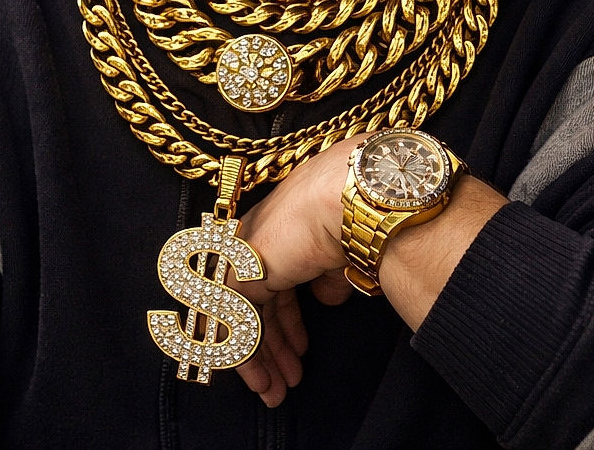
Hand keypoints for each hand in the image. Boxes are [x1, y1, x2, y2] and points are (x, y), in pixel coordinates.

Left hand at [230, 135, 507, 405]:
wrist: (349, 201)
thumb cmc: (360, 218)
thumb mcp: (345, 255)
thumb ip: (330, 278)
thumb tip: (326, 298)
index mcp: (284, 230)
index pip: (277, 284)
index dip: (287, 322)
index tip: (301, 353)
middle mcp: (259, 240)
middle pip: (259, 303)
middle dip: (273, 348)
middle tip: (284, 383)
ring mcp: (246, 255)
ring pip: (242, 316)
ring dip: (260, 359)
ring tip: (276, 393)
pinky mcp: (240, 274)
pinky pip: (233, 324)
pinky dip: (245, 356)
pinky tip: (261, 380)